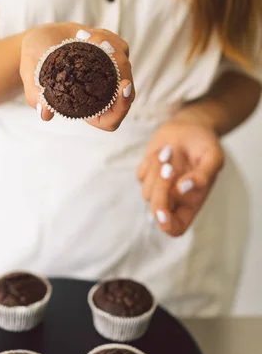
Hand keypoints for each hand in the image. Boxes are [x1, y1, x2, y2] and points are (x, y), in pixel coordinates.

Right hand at [20, 24, 134, 130]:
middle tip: (105, 49)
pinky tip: (86, 34)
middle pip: (126, 90)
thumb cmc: (33, 62)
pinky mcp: (110, 55)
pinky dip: (108, 38)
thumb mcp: (30, 77)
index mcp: (86, 106)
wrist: (38, 40)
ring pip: (125, 66)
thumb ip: (35, 95)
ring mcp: (108, 73)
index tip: (123, 87)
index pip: (112, 117)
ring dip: (111, 49)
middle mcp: (101, 92)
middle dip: (122, 70)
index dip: (122, 107)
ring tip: (85, 38)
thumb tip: (44, 114)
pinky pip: (120, 48)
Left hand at [137, 118, 224, 236]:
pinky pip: (140, 174)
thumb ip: (203, 176)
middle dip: (161, 190)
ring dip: (157, 170)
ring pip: (147, 191)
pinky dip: (150, 162)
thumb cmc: (205, 145)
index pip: (176, 228)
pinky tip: (163, 150)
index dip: (167, 225)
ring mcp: (158, 187)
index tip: (163, 213)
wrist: (190, 126)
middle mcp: (173, 200)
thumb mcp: (213, 158)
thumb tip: (183, 189)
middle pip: (158, 209)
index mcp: (192, 203)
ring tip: (171, 151)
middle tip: (169, 167)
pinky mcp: (146, 173)